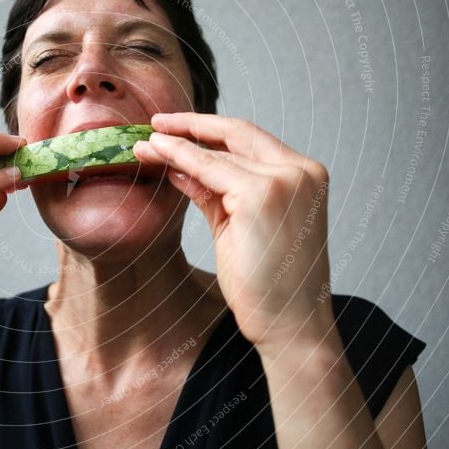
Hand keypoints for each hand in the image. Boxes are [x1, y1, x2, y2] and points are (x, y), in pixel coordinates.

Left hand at [133, 112, 332, 350]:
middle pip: (237, 133)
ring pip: (218, 151)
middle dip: (190, 124)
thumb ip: (213, 193)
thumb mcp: (238, 226)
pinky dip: (180, 158)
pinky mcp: (260, 195)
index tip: (175, 128)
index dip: (209, 129)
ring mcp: (283, 181)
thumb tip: (180, 166)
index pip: (251, 140)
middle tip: (154, 123)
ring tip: (145, 146)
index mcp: (304, 176)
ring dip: (176, 144)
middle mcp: (300, 172)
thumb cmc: (269, 284)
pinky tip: (158, 154)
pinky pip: (208, 169)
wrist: (290, 325)